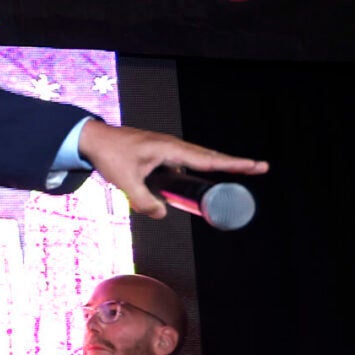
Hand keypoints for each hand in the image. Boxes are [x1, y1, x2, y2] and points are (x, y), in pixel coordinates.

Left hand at [76, 119, 267, 219]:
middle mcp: (173, 146)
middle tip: (261, 167)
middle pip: (210, 157)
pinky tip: (207, 177)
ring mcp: (168, 149)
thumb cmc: (109, 156)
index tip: (255, 165)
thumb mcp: (125, 183)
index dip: (232, 164)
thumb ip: (143, 202)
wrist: (93, 140)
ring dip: (219, 166)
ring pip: (199, 160)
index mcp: (169, 149)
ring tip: (243, 170)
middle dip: (235, 163)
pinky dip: (200, 169)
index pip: (208, 160)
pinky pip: (187, 163)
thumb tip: (162, 214)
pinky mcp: (162, 154)